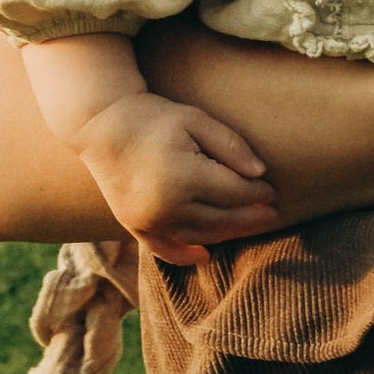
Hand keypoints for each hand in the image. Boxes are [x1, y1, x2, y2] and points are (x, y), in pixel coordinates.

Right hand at [77, 100, 277, 261]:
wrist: (101, 127)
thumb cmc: (154, 117)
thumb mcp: (196, 120)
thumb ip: (231, 146)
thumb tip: (261, 173)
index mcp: (184, 178)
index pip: (235, 193)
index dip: (258, 193)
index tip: (272, 189)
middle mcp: (166, 207)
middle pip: (222, 220)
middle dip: (251, 218)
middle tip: (272, 213)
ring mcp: (147, 221)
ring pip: (199, 236)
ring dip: (228, 234)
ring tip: (249, 225)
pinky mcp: (133, 226)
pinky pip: (164, 249)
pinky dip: (186, 255)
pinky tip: (205, 255)